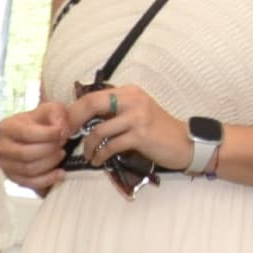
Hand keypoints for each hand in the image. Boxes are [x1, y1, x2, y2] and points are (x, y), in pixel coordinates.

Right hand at [0, 101, 78, 192]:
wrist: (37, 135)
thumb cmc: (42, 122)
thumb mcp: (51, 110)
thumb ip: (58, 114)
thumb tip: (62, 129)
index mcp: (7, 127)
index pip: (26, 134)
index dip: (47, 135)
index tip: (63, 133)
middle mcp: (1, 147)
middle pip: (26, 154)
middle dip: (49, 150)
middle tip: (62, 144)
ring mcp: (5, 164)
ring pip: (29, 169)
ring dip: (50, 163)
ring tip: (61, 154)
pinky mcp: (14, 178)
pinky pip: (31, 183)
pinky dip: (48, 179)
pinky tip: (60, 172)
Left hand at [72, 81, 193, 174]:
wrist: (185, 143)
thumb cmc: (158, 131)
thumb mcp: (137, 112)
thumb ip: (115, 111)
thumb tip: (85, 118)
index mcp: (129, 92)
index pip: (93, 95)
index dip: (75, 110)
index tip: (66, 124)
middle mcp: (132, 99)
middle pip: (91, 104)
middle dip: (74, 122)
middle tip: (66, 136)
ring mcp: (137, 116)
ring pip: (99, 129)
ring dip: (88, 146)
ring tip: (86, 155)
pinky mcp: (140, 135)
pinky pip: (111, 146)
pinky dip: (100, 155)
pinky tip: (98, 161)